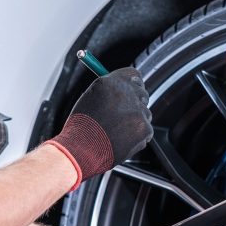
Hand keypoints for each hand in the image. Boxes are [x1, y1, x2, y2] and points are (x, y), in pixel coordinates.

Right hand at [45, 67, 151, 188]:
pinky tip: (120, 141)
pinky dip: (137, 138)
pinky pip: (146, 131)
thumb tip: (124, 90)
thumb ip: (109, 91)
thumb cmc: (80, 128)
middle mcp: (125, 93)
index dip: (132, 84)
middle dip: (136, 104)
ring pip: (145, 114)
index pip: (133, 74)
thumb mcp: (89, 99)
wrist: (80, 150)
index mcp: (109, 82)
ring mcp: (137, 110)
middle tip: (123, 117)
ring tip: (115, 132)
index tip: (131, 92)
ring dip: (135, 122)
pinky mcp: (144, 128)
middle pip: (142, 93)